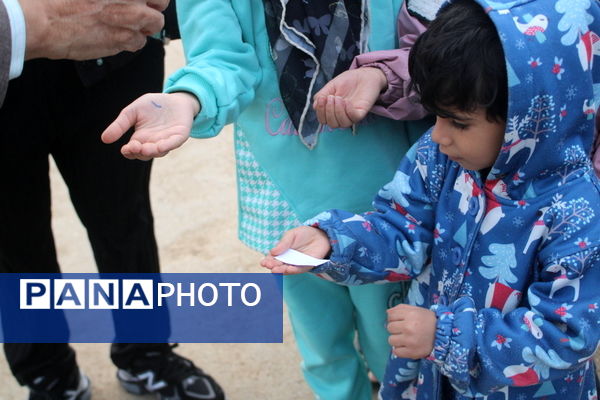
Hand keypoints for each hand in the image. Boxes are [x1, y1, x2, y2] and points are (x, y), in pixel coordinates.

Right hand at [21, 0, 168, 59]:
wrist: (44, 21)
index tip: (144, 1)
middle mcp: (133, 2)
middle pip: (160, 7)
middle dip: (152, 10)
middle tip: (139, 12)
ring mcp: (130, 22)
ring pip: (153, 27)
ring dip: (142, 26)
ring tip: (123, 24)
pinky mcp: (123, 41)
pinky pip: (138, 43)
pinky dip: (131, 40)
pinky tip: (115, 35)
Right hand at [102, 92, 198, 159]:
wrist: (175, 99)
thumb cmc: (153, 106)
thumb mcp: (132, 112)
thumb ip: (120, 124)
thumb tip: (104, 139)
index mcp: (141, 139)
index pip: (133, 152)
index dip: (129, 152)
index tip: (125, 148)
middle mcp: (153, 143)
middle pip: (145, 155)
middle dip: (139, 152)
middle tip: (134, 147)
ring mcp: (167, 141)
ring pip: (160, 152)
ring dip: (153, 151)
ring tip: (146, 148)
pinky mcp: (180, 135)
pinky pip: (174, 143)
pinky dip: (168, 145)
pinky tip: (161, 146)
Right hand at [260, 226, 330, 274]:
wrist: (320, 235)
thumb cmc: (304, 234)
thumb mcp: (291, 235)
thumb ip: (283, 243)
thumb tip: (272, 252)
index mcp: (281, 252)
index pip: (272, 258)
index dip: (267, 260)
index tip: (263, 262)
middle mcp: (287, 260)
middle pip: (278, 265)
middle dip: (272, 266)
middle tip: (268, 265)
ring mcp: (296, 264)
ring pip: (286, 269)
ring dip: (280, 270)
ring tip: (275, 270)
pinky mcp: (305, 266)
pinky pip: (298, 270)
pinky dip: (293, 271)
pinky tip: (287, 270)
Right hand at [312, 67, 386, 127]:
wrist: (364, 74)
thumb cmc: (347, 81)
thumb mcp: (330, 86)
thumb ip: (321, 95)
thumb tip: (314, 106)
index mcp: (333, 111)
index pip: (323, 120)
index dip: (320, 112)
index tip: (321, 98)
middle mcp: (342, 116)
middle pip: (332, 124)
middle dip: (328, 111)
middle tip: (331, 97)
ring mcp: (352, 115)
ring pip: (342, 124)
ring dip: (337, 111)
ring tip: (338, 98)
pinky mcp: (361, 113)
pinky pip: (354, 118)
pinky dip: (348, 110)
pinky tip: (347, 101)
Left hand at [387, 304, 436, 358]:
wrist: (442, 335)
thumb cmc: (427, 321)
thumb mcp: (416, 310)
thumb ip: (401, 308)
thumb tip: (387, 313)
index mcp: (410, 315)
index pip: (390, 316)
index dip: (394, 319)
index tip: (400, 321)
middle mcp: (409, 328)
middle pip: (389, 328)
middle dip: (395, 329)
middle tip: (403, 330)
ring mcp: (410, 341)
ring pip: (391, 340)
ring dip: (396, 340)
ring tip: (405, 339)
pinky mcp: (412, 352)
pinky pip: (396, 352)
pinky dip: (400, 350)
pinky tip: (406, 347)